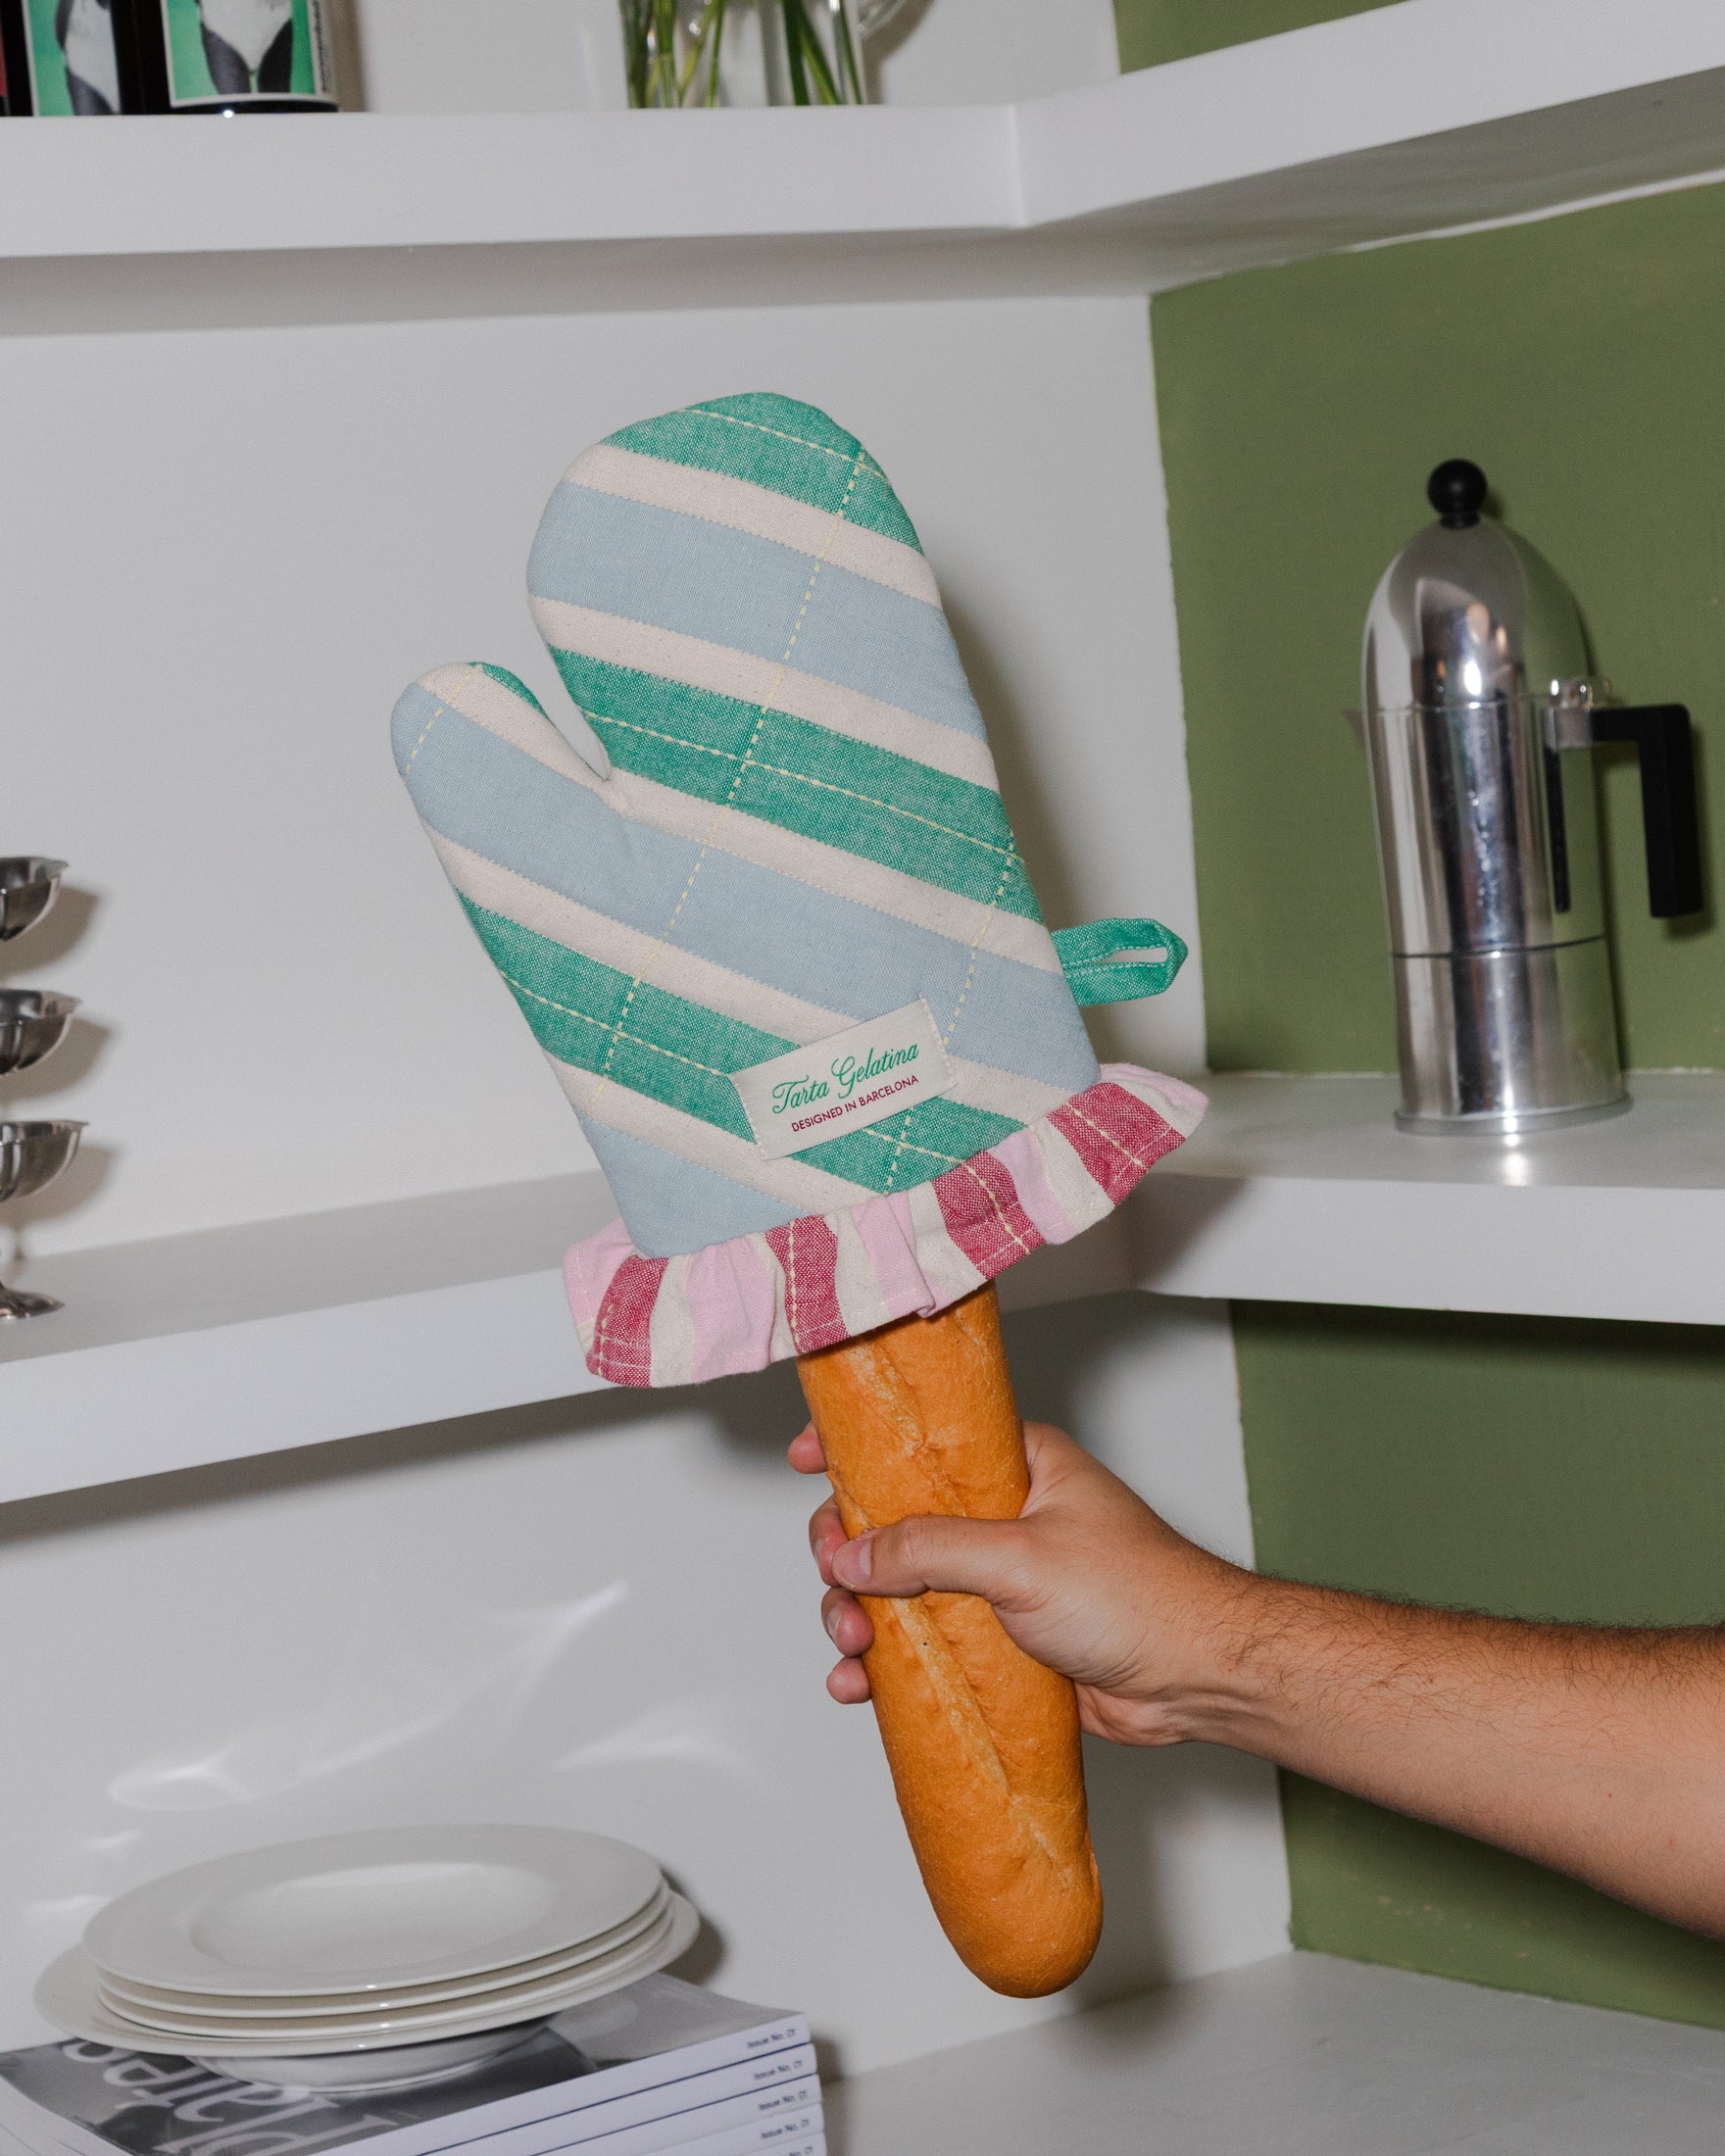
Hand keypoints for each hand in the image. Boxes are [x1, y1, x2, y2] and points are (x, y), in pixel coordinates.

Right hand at [789, 1419, 1260, 1745]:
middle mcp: (1001, 1518)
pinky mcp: (997, 1643)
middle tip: (837, 1586)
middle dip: (850, 1558)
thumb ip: (931, 1548)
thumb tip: (852, 1553)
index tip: (809, 1460)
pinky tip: (862, 1686)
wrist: (1196, 1679)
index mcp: (1015, 1467)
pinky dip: (885, 1665)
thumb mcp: (1023, 1558)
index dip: (860, 1448)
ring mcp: (996, 1583)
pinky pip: (922, 1647)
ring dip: (859, 1618)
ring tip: (854, 1650)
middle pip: (892, 1524)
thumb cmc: (1140, 1596)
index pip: (922, 1442)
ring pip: (898, 1591)